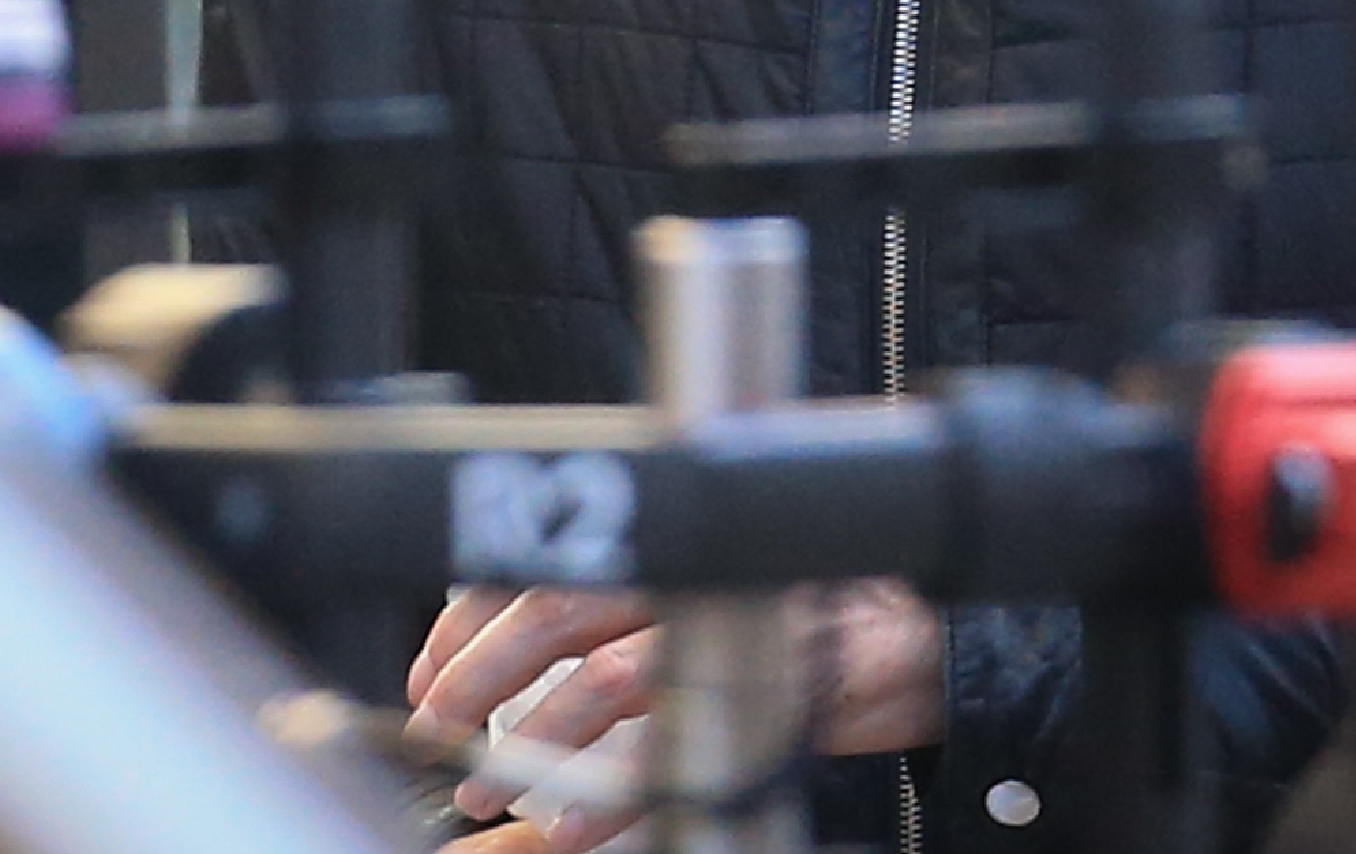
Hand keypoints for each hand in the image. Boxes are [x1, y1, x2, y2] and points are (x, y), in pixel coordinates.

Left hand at [402, 581, 945, 848]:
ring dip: (529, 741)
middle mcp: (693, 563)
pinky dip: (612, 794)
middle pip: (557, 606)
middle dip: (477, 674)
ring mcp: (730, 623)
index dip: (471, 614)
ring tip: (487, 791)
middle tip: (437, 731)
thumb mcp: (711, 567)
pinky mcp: (767, 690)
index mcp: (668, 531)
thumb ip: (633, 583)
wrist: (920, 633)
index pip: (545, 552)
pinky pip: (672, 745)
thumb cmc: (810, 597)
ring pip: (604, 672)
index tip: (434, 669)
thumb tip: (518, 625)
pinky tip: (574, 827)